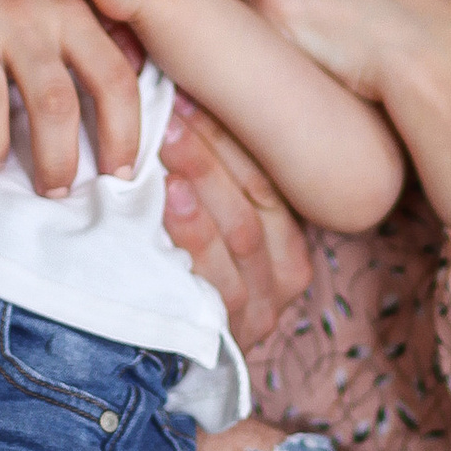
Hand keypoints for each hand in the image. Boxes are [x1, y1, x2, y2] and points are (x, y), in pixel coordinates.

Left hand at [160, 104, 310, 347]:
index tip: (187, 95)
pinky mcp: (230, 333)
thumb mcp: (209, 227)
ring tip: (166, 150)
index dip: (227, 135)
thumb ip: (209, 179)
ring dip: (202, 186)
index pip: (266, 178)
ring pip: (239, 233)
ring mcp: (260, 309)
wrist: (160, 356)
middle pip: (253, 201)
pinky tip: (165, 202)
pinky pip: (215, 277)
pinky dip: (191, 235)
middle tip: (169, 113)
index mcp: (290, 241)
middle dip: (208, 153)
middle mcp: (286, 276)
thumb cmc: (184, 276)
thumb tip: (178, 100)